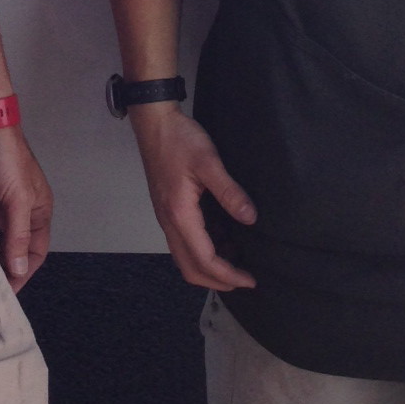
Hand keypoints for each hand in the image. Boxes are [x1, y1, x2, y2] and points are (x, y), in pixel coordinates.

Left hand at [0, 125, 52, 291]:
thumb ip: (18, 235)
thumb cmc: (6, 157)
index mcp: (37, 212)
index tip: (7, 292)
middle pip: (11, 250)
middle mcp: (16, 213)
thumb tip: (18, 270)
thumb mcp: (18, 198)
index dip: (23, 272)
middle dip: (1, 269)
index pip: (35, 252)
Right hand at [129, 106, 256, 289]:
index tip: (250, 280)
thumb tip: (250, 219)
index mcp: (180, 215)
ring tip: (235, 262)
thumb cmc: (180, 140)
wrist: (154, 122)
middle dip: (217, 281)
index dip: (228, 275)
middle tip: (243, 280)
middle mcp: (169, 222)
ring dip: (208, 268)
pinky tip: (221, 239)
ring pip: (184, 258)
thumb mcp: (208, 161)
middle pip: (190, 268)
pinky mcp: (167, 210)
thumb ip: (229, 192)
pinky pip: (183, 243)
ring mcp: (165, 217)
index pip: (204, 259)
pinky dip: (201, 252)